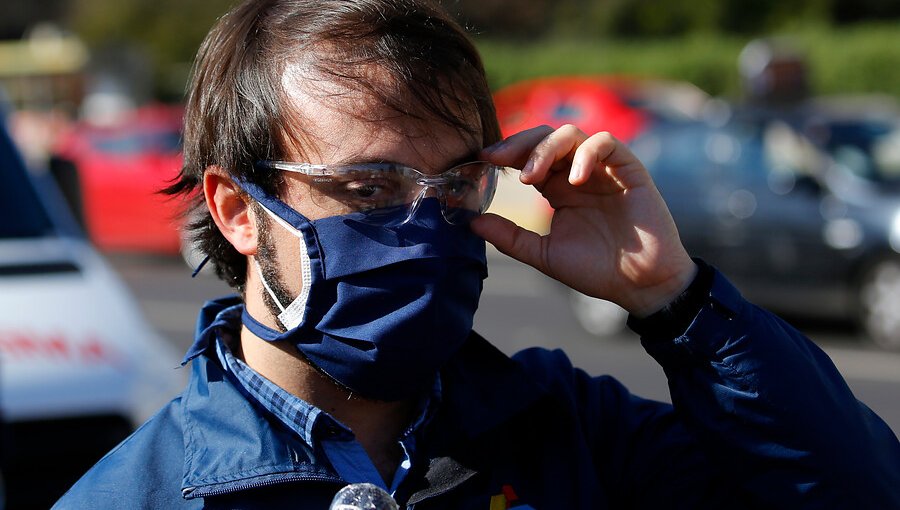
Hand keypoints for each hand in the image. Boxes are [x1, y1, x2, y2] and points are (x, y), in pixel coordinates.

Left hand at [471, 125, 696, 316]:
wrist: (640, 284)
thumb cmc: (597, 270)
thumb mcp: (544, 254)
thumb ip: (510, 237)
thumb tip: (472, 223)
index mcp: (558, 188)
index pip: (529, 156)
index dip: (506, 153)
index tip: (483, 161)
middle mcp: (578, 173)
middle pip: (545, 137)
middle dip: (519, 144)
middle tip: (498, 160)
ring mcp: (604, 168)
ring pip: (572, 134)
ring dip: (546, 148)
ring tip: (533, 178)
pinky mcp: (629, 168)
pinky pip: (606, 142)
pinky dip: (587, 154)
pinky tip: (574, 180)